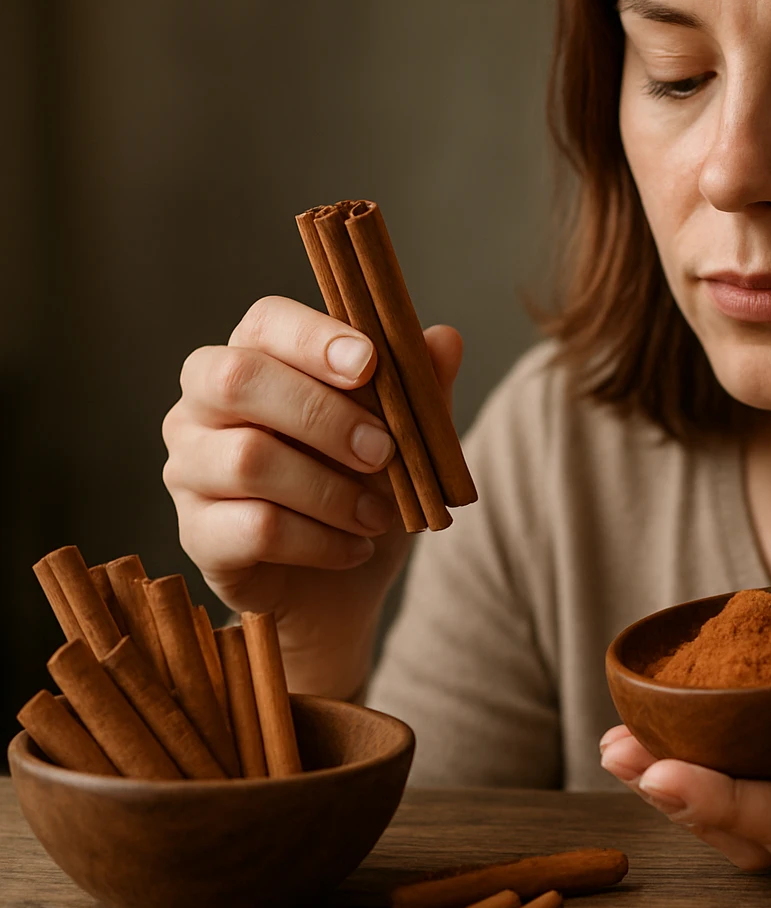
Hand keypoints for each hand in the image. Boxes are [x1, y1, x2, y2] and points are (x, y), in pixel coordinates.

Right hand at [161, 295, 462, 696]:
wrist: (345, 585)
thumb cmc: (366, 488)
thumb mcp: (408, 437)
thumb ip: (420, 386)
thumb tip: (444, 339)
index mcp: (256, 360)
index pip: (264, 321)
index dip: (313, 337)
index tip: (369, 363)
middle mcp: (203, 406)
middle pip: (237, 379)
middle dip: (323, 414)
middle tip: (383, 451)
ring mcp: (189, 469)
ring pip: (248, 460)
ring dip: (332, 490)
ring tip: (380, 515)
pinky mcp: (196, 534)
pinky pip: (256, 528)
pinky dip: (321, 540)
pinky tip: (355, 548)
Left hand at [599, 623, 770, 868]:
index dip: (730, 804)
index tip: (669, 773)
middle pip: (756, 836)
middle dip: (681, 800)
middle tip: (619, 752)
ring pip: (743, 825)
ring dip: (675, 790)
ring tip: (617, 745)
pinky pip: (750, 792)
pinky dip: (698, 770)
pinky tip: (654, 736)